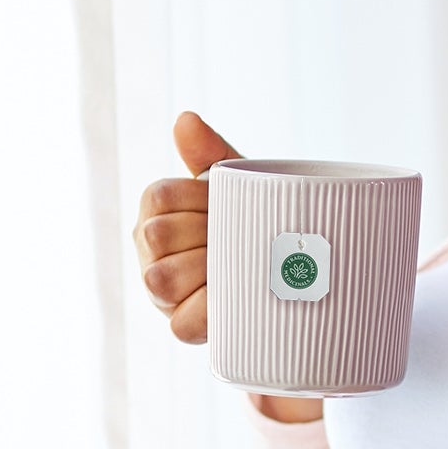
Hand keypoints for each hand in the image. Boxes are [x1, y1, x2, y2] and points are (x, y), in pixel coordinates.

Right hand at [131, 110, 241, 343]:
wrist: (296, 273)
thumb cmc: (258, 222)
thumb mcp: (241, 186)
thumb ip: (212, 153)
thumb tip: (185, 120)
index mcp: (159, 212)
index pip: (159, 196)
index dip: (197, 199)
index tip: (226, 203)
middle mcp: (151, 253)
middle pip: (156, 235)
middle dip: (205, 233)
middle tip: (243, 237)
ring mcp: (162, 293)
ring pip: (162, 278)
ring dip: (207, 269)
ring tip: (243, 265)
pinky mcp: (183, 327)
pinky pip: (182, 323)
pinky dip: (209, 310)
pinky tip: (236, 297)